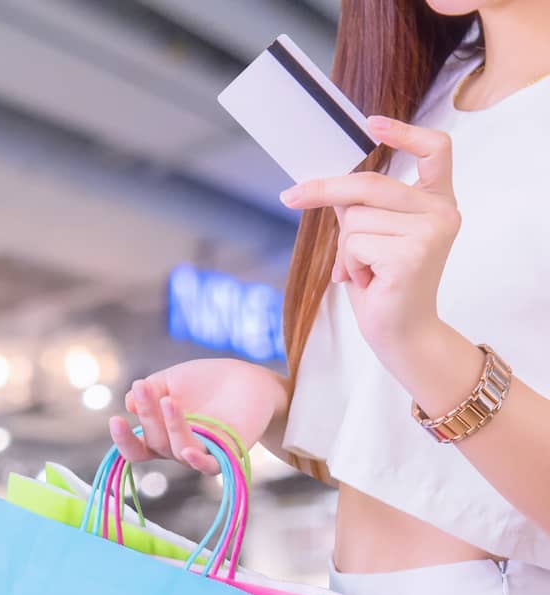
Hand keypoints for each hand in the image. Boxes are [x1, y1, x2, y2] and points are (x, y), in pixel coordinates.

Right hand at [108, 359, 287, 475]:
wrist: (247, 378)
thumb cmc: (206, 381)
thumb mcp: (171, 379)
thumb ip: (150, 390)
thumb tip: (129, 404)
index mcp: (160, 435)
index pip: (137, 448)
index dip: (124, 440)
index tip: (115, 419)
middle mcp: (176, 449)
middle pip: (154, 443)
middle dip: (146, 415)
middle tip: (144, 388)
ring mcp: (200, 453)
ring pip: (177, 450)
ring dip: (170, 426)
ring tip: (169, 400)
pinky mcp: (225, 454)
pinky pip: (208, 466)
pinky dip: (197, 461)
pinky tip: (188, 450)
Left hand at [280, 116, 459, 365]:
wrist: (401, 333)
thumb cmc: (383, 285)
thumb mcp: (370, 237)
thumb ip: (360, 206)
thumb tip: (326, 183)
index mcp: (437, 201)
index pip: (436, 150)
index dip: (405, 133)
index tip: (371, 123)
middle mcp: (442, 212)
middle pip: (370, 184)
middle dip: (324, 191)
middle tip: (289, 196)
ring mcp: (431, 232)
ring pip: (355, 219)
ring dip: (346, 248)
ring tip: (365, 271)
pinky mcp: (413, 255)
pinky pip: (355, 244)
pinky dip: (349, 265)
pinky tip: (369, 281)